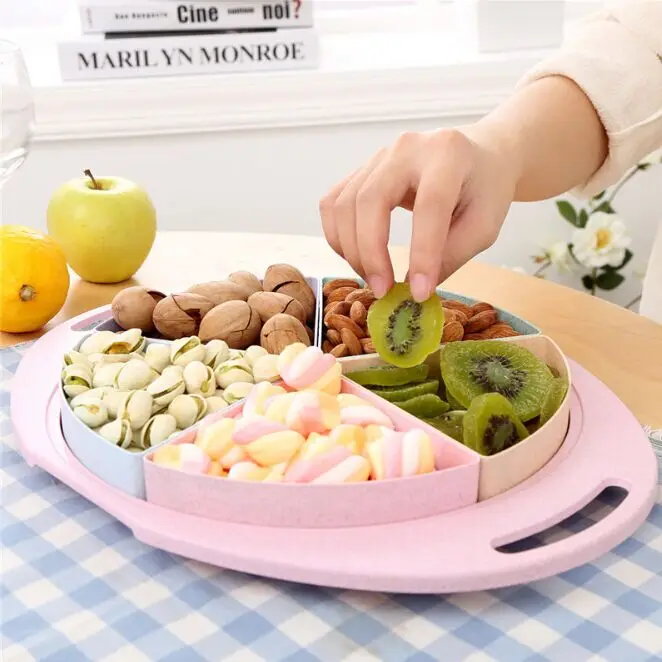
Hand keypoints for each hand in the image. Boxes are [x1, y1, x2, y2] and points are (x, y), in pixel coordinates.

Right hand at [319, 126, 519, 300]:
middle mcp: (407, 148)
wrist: (478, 156)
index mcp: (448, 155)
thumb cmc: (484, 190)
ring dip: (352, 250)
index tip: (419, 293)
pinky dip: (337, 236)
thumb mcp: (484, 225)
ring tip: (373, 279)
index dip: (422, 253)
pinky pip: (333, 204)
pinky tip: (357, 257)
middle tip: (383, 290)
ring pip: (344, 204)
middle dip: (371, 253)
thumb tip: (413, 291)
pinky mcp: (361, 170)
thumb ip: (451, 255)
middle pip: (370, 200)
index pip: (429, 205)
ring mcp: (378, 156)